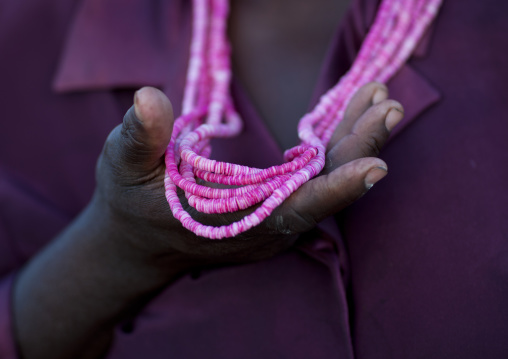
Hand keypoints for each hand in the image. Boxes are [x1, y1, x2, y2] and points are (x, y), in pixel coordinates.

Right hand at [13, 82, 403, 358]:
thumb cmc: (130, 205)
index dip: (336, 189)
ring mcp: (274, 214)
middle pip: (325, 189)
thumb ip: (139, 137)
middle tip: (385, 104)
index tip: (375, 165)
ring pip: (326, 179)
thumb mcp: (122, 167)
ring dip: (354, 140)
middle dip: (358, 148)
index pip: (296, 209)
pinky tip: (350, 114)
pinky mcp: (274, 202)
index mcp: (236, 223)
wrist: (137, 243)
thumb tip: (148, 96)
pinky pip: (315, 173)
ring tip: (379, 99)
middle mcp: (266, 224)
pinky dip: (336, 143)